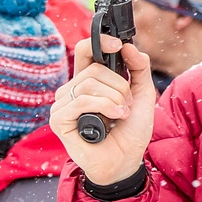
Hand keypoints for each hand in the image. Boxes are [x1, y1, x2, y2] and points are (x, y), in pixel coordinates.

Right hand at [49, 35, 155, 185]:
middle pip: (94, 69)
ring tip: (122, 113)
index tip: (118, 44)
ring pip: (88, 83)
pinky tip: (114, 118)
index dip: (100, 41)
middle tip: (128, 103)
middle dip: (119, 85)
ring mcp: (63, 104)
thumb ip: (139, 68)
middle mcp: (73, 89)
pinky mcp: (59, 120)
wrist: (127, 160)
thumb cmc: (131, 129)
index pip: (86, 50)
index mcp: (89, 80)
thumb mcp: (143, 94)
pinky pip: (80, 101)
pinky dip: (104, 107)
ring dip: (114, 98)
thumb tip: (128, 47)